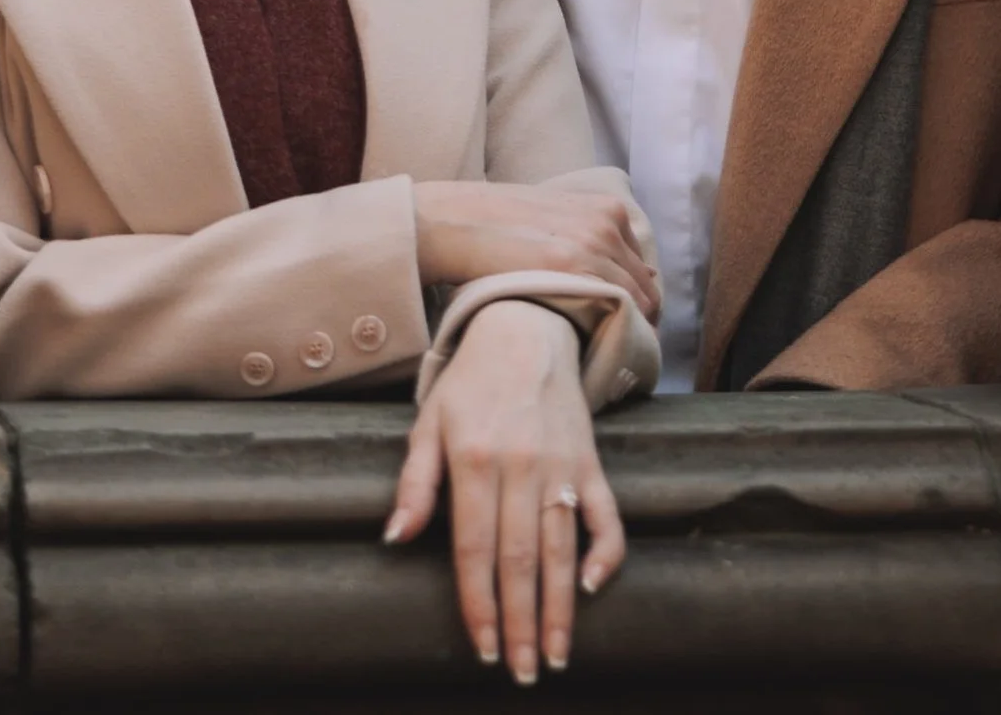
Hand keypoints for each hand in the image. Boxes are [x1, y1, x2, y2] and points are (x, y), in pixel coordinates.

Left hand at [384, 299, 623, 680]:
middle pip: (520, 558)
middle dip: (520, 623)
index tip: (481, 649)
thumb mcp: (429, 423)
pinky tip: (594, 587)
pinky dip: (605, 551)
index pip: (474, 548)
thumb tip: (394, 539)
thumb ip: (414, 483)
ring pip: (562, 547)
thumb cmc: (469, 384)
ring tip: (556, 655)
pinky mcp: (591, 460)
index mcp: (474, 460)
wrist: (526, 328)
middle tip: (523, 673)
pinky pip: (606, 513)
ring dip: (560, 607)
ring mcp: (561, 464)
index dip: (478, 602)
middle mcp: (520, 466)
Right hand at [411, 173, 659, 326]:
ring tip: (602, 351)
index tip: (619, 323)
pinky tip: (596, 345)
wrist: (456, 224)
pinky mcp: (574, 266)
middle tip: (611, 344)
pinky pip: (618, 309)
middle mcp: (607, 223)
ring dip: (627, 328)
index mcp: (606, 209)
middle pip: (646, 288)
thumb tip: (636, 275)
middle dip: (637, 317)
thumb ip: (592, 239)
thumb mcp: (556, 221)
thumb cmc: (501, 228)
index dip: (634, 299)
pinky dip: (613, 330)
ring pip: (638, 304)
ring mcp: (593, 243)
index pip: (642, 269)